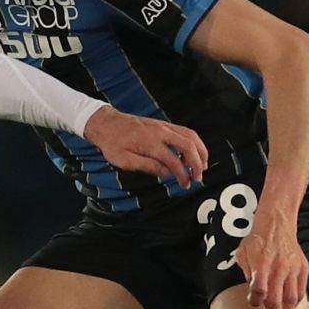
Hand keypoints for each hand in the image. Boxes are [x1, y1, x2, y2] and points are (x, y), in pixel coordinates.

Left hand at [82, 108, 207, 187]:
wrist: (106, 124)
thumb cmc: (112, 143)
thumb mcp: (124, 161)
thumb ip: (147, 166)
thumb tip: (166, 173)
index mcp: (150, 143)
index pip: (174, 161)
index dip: (182, 175)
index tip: (185, 184)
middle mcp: (160, 132)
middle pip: (188, 146)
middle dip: (197, 163)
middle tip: (198, 177)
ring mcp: (164, 126)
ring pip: (191, 135)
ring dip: (200, 151)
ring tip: (202, 165)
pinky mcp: (164, 124)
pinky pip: (185, 131)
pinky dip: (193, 143)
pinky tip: (193, 153)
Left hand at [231, 213, 307, 308]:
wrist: (277, 223)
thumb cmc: (257, 240)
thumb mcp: (243, 253)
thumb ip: (246, 272)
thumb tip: (252, 292)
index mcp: (262, 264)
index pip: (259, 289)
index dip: (255, 300)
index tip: (253, 303)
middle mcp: (278, 267)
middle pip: (275, 300)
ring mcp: (293, 269)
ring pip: (291, 299)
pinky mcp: (303, 269)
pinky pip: (301, 291)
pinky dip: (295, 303)